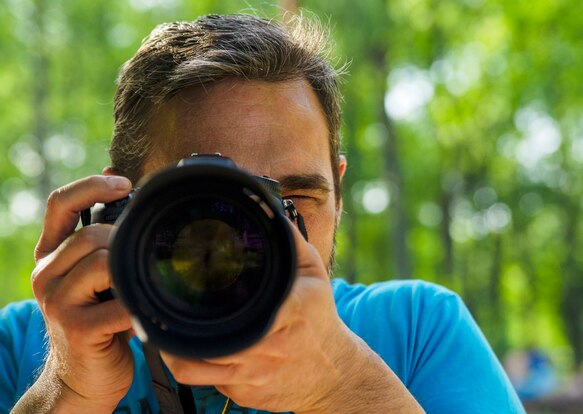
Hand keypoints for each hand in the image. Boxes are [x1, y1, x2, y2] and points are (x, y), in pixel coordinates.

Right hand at [26, 175, 133, 411]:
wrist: (84, 377)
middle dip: (125, 243)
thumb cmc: (100, 320)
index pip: (60, 204)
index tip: (124, 182)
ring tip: (140, 291)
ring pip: (102, 262)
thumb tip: (128, 192)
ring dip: (132, 274)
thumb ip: (106, 243)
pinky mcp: (75, 328)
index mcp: (51, 255)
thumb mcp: (99, 278)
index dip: (91, 186)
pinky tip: (143, 315)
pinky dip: (139, 306)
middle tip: (143, 264)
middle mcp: (46, 273)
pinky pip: (118, 303)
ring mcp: (57, 301)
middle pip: (91, 234)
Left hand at [162, 221, 423, 412]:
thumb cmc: (319, 315)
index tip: (186, 290)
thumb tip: (263, 204)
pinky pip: (206, 382)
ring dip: (174, 350)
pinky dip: (193, 365)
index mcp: (291, 311)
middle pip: (208, 340)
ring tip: (165, 329)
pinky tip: (193, 348)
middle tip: (159, 307)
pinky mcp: (245, 395)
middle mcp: (271, 346)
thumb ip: (288, 238)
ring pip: (195, 368)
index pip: (247, 308)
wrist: (333, 373)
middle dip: (178, 326)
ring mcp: (255, 375)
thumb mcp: (313, 271)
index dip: (209, 305)